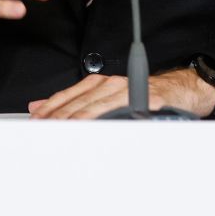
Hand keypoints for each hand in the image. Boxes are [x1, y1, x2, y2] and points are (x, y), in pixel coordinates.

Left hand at [26, 68, 214, 119]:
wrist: (178, 91)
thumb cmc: (143, 97)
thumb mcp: (106, 97)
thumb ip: (75, 102)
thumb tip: (41, 106)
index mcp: (99, 83)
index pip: (67, 96)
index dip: (49, 109)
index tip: (36, 121)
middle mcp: (111, 84)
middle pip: (77, 102)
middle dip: (57, 118)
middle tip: (42, 131)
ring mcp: (127, 91)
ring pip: (95, 107)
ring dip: (75, 121)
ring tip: (60, 132)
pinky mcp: (145, 100)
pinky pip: (122, 112)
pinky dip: (106, 121)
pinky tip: (94, 129)